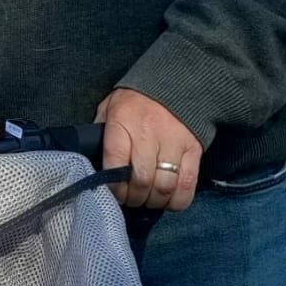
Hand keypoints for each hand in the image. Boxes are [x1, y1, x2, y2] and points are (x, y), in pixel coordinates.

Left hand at [95, 87, 202, 211]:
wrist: (174, 84)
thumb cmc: (135, 102)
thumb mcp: (109, 108)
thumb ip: (101, 133)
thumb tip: (92, 163)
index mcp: (123, 121)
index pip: (115, 162)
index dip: (113, 186)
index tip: (113, 192)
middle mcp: (148, 132)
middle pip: (141, 180)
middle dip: (133, 198)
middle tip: (131, 198)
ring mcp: (173, 142)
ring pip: (164, 186)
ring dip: (154, 201)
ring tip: (148, 199)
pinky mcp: (193, 150)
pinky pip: (187, 185)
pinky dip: (177, 201)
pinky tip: (168, 199)